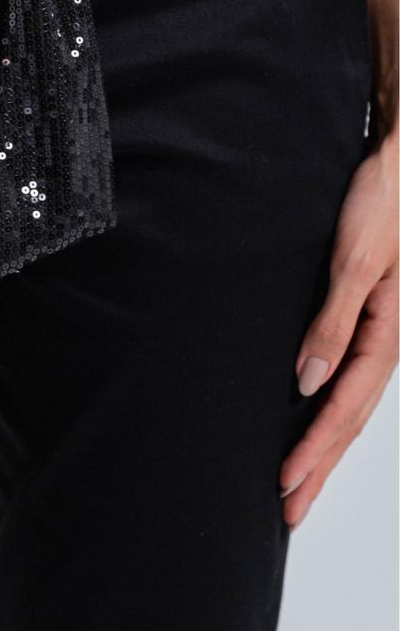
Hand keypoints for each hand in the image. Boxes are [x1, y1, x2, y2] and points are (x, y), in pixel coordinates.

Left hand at [278, 133, 398, 529]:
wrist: (397, 165)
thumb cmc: (382, 204)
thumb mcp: (355, 260)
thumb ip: (333, 321)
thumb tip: (307, 381)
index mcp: (386, 335)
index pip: (345, 408)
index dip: (315, 450)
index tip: (285, 485)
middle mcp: (384, 342)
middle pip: (349, 418)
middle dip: (319, 466)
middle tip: (289, 510)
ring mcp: (377, 333)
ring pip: (349, 404)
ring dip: (324, 446)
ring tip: (299, 482)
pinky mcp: (367, 318)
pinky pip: (350, 378)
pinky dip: (330, 410)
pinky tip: (312, 420)